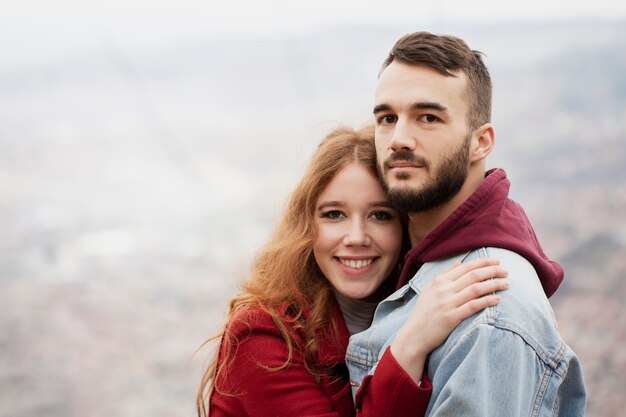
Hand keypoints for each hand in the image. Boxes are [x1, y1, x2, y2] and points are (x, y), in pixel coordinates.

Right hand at [390, 257, 507, 382]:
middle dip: (492, 271)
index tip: (496, 261)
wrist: (414, 335)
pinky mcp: (451, 318)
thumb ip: (445, 275)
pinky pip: (473, 306)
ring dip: (493, 284)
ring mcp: (447, 303)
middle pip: (473, 275)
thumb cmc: (423, 313)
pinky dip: (487, 301)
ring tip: (506, 284)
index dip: (483, 262)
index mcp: (439, 281)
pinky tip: (498, 299)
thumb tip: (459, 261)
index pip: (465, 267)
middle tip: (506, 270)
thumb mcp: (430, 289)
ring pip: (475, 289)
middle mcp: (443, 290)